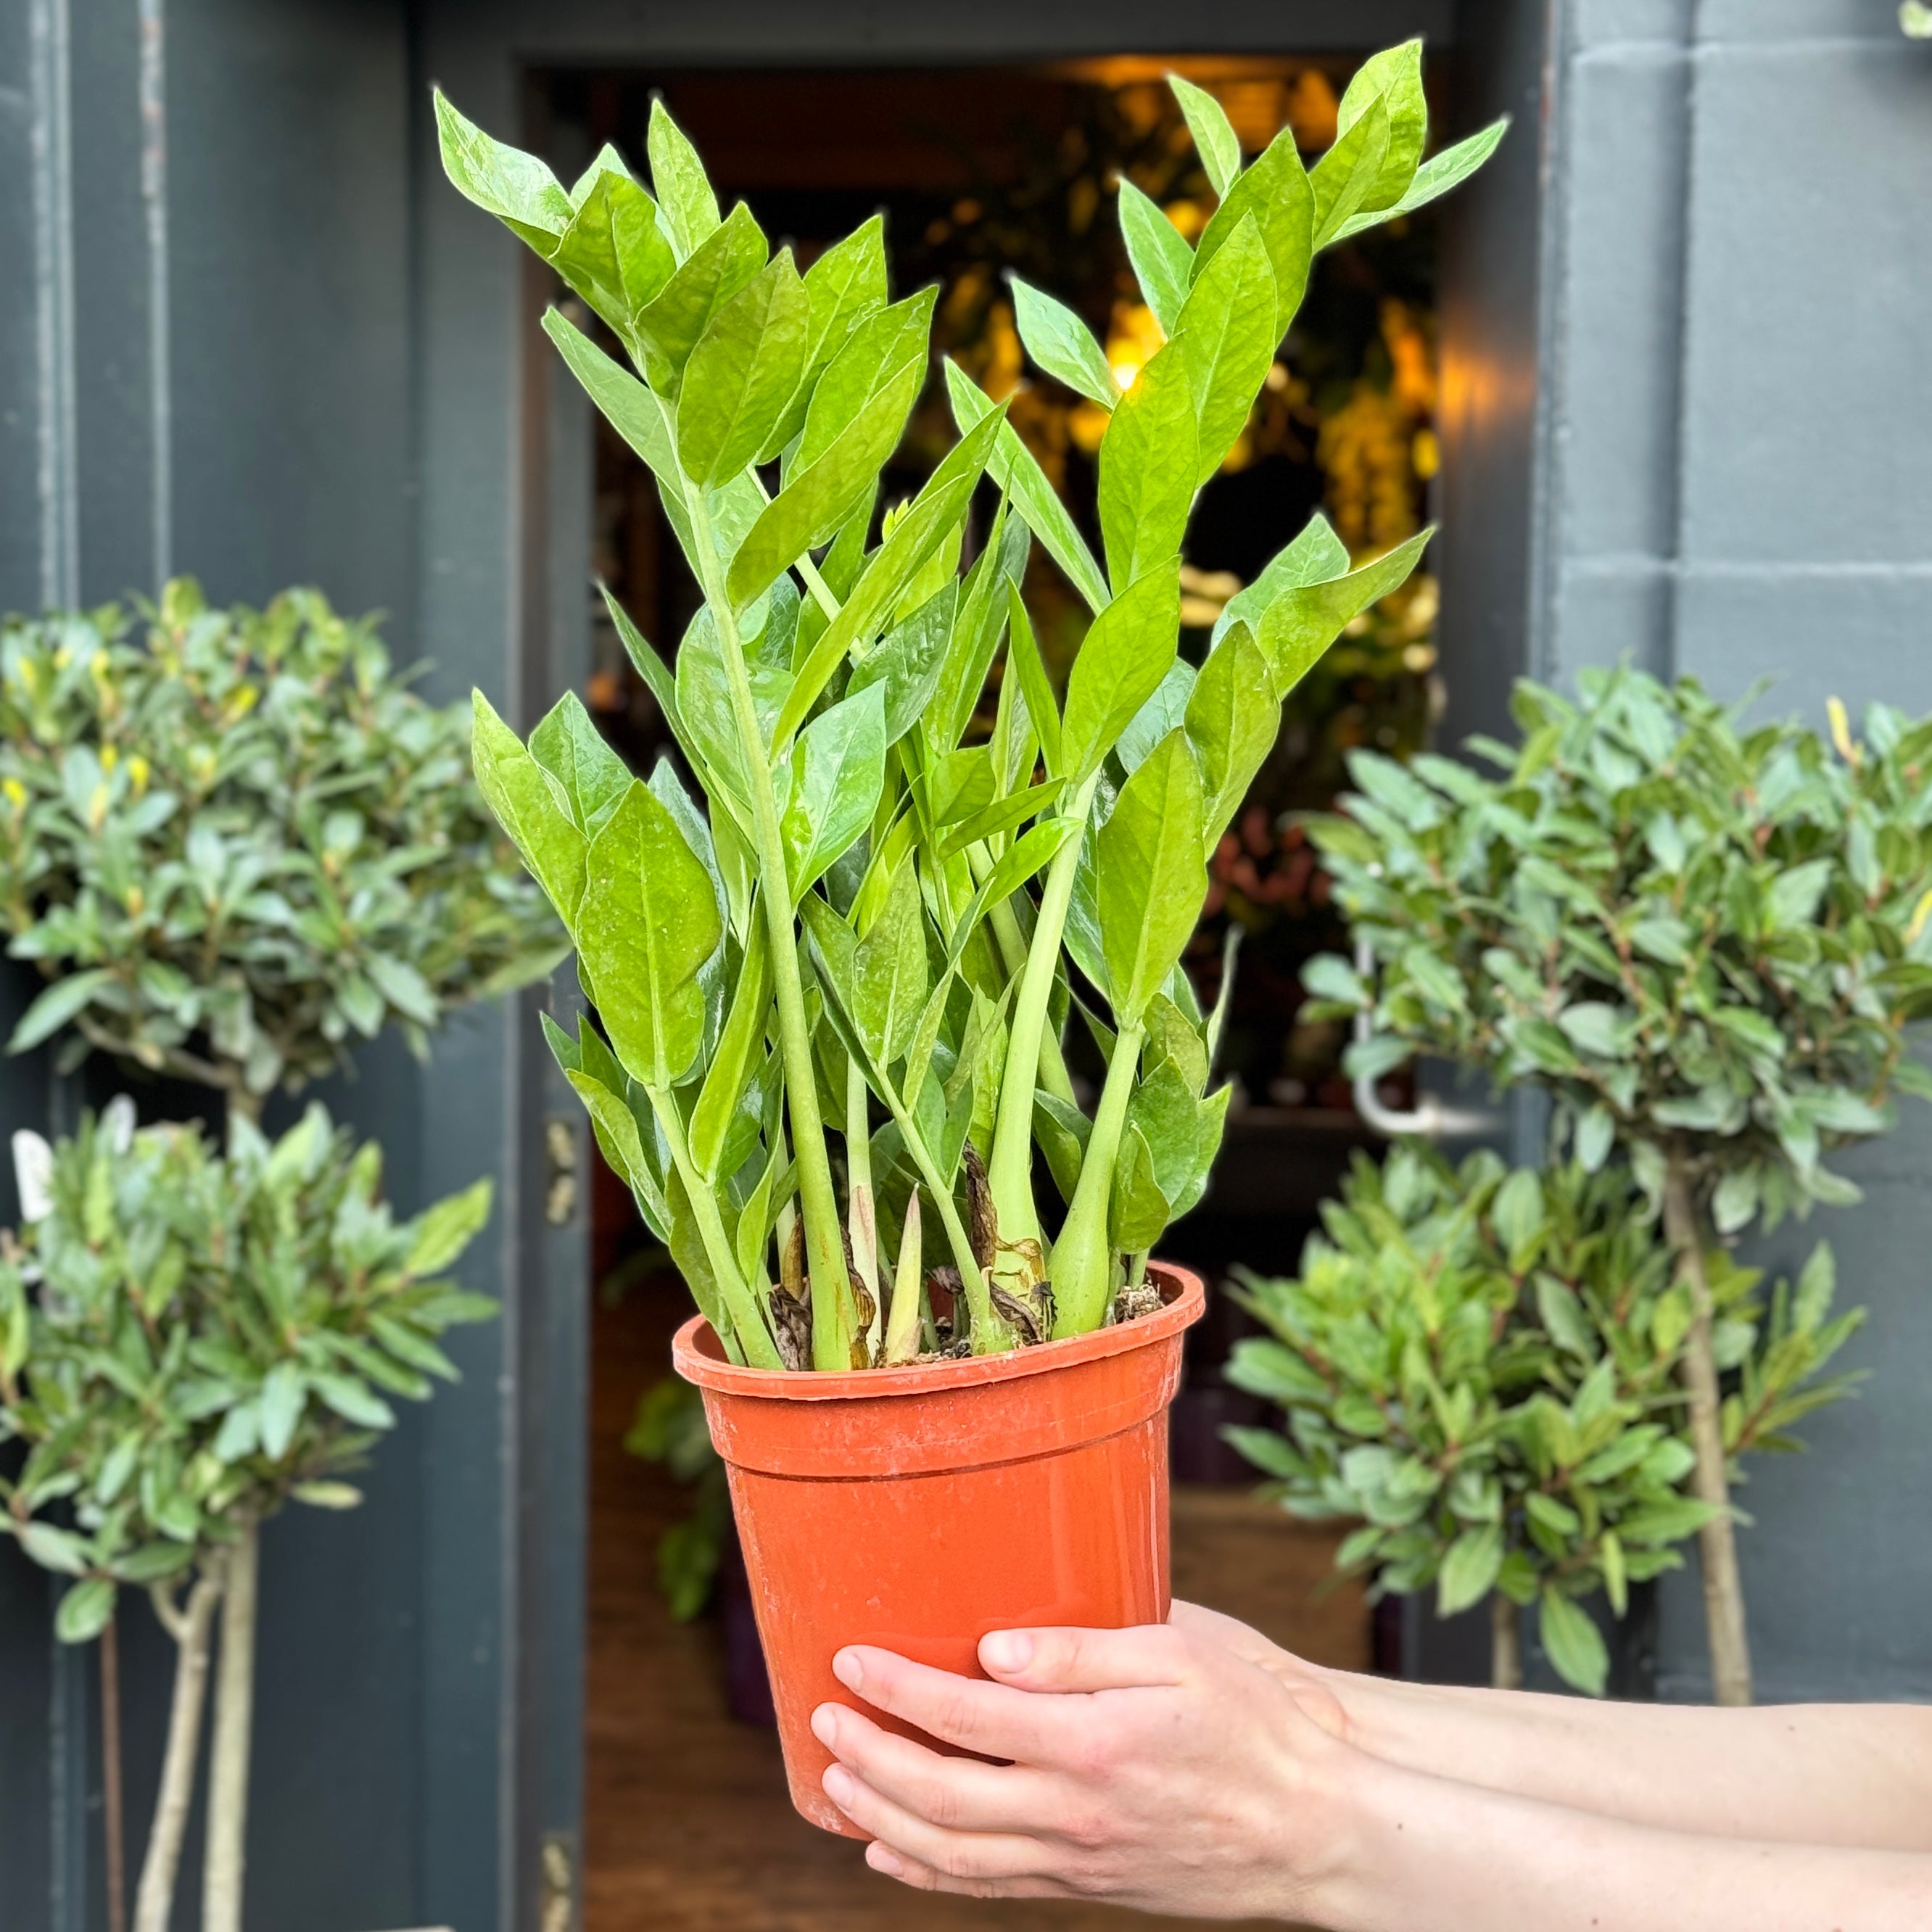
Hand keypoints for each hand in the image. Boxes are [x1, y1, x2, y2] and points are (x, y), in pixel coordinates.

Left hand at [810, 1604, 1355, 1916]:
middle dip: (868, 1754)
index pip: (965, 1716)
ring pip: (950, 1854)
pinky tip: (891, 1853)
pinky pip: (988, 1888)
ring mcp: (1076, 1860)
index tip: (850, 1658)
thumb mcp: (1180, 1657)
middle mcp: (1073, 1812)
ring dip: (881, 1817)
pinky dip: (927, 1875)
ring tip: (837, 1778)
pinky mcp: (1085, 1887)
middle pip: (938, 1795)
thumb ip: (1082, 1650)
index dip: (897, 1688)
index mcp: (1093, 1743)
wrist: (1313, 1828)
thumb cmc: (1255, 1723)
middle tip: (823, 1717)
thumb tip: (991, 1646)